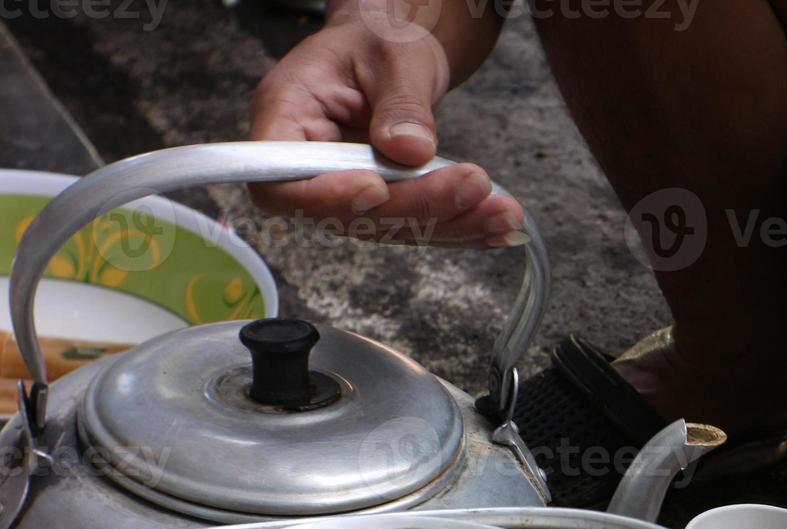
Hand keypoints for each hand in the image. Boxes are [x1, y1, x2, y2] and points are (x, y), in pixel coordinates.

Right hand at [248, 10, 522, 246]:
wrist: (396, 52)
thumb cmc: (379, 40)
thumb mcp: (393, 54)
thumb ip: (399, 102)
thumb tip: (409, 149)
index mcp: (287, 117)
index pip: (280, 182)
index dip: (323, 196)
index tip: (377, 188)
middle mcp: (309, 165)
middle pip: (348, 212)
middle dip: (416, 206)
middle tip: (473, 187)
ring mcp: (346, 192)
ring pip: (391, 227)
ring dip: (451, 224)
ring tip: (503, 212)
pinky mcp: (384, 206)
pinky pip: (419, 225)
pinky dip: (462, 228)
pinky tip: (499, 228)